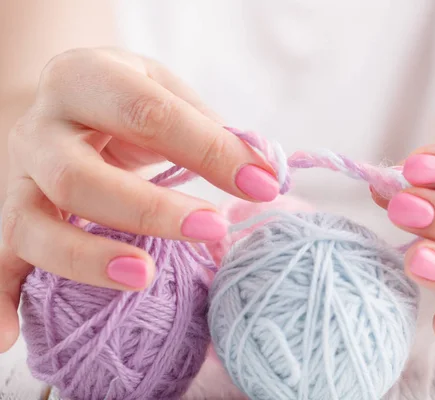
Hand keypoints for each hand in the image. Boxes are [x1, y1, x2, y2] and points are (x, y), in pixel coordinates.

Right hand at [0, 47, 279, 351]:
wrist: (69, 100)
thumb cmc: (126, 100)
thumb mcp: (166, 92)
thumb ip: (210, 130)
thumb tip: (263, 174)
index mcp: (85, 79)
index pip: (148, 113)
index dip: (208, 149)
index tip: (262, 183)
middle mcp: (41, 128)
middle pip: (77, 176)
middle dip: (148, 209)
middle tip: (211, 228)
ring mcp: (17, 176)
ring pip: (33, 223)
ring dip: (87, 258)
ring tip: (144, 278)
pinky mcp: (8, 215)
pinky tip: (9, 336)